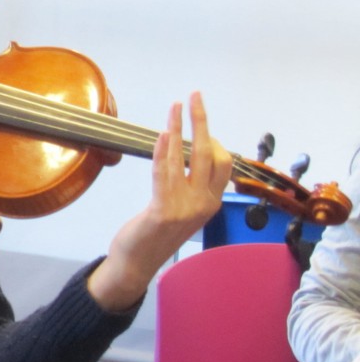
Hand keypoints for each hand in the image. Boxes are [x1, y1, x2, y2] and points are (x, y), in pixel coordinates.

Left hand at [88, 91, 232, 309]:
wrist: (136, 264)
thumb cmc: (155, 235)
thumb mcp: (180, 210)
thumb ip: (189, 187)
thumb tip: (186, 156)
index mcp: (211, 203)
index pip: (224, 164)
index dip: (215, 138)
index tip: (200, 120)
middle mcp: (204, 204)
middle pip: (211, 154)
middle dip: (202, 121)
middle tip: (196, 97)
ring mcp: (185, 208)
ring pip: (189, 158)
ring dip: (180, 127)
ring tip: (175, 105)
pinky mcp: (163, 212)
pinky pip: (165, 174)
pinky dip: (164, 151)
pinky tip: (161, 134)